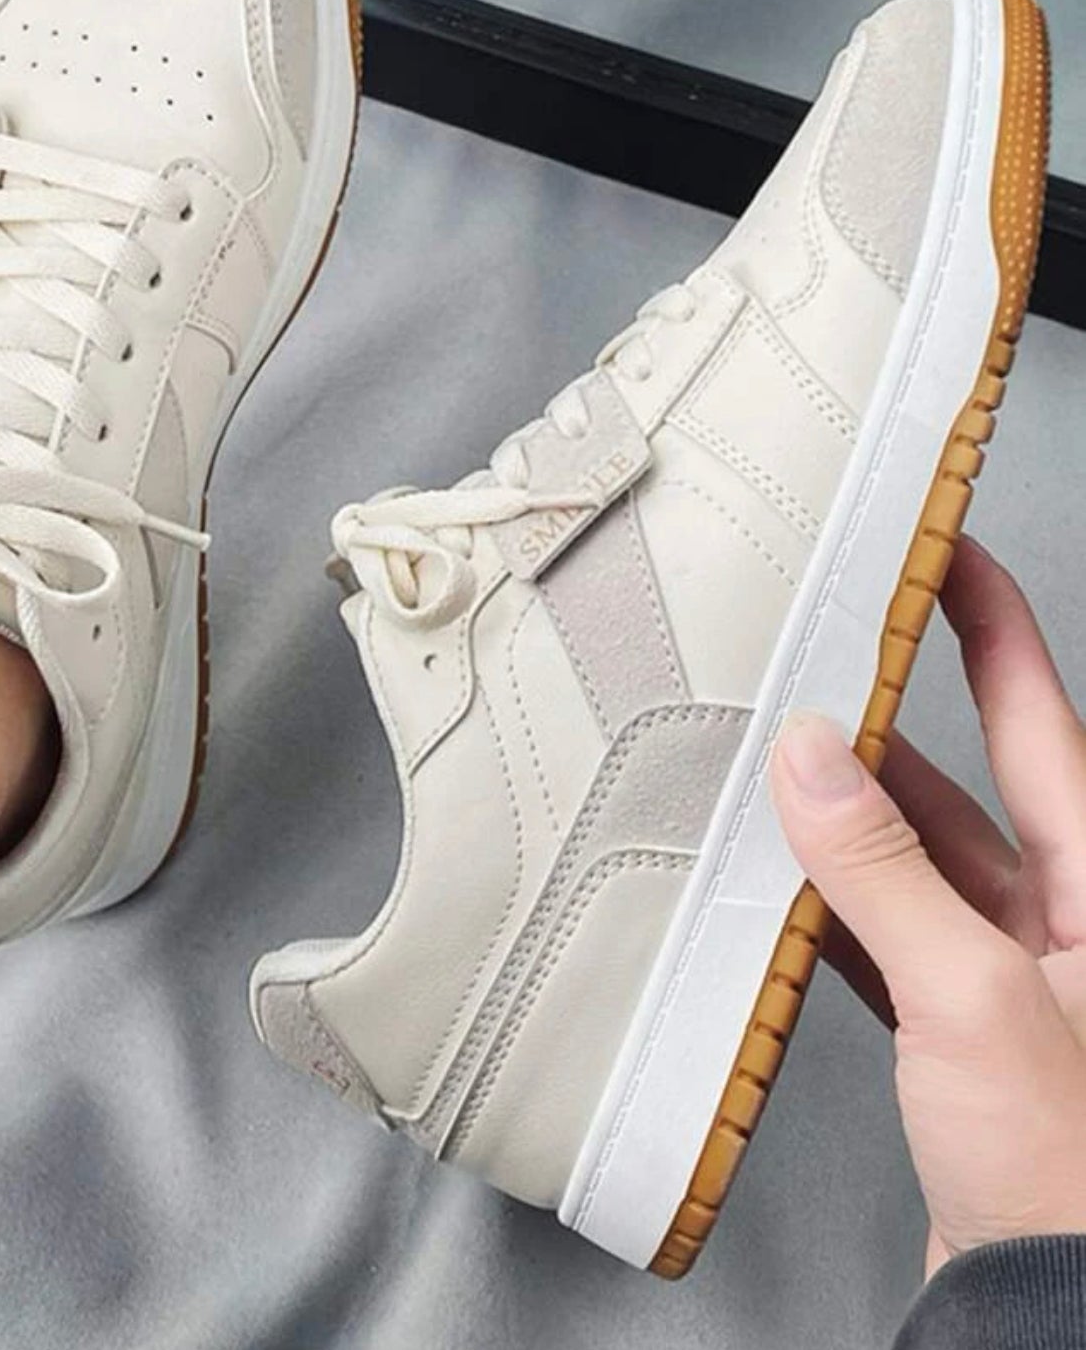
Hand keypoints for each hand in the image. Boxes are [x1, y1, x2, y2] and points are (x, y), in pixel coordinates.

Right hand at [771, 536, 1085, 1277]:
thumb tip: (814, 754)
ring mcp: (1012, 978)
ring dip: (843, 824)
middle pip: (967, 782)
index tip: (939, 547)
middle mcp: (1066, 920)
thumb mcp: (974, 999)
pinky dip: (826, 912)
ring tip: (765, 767)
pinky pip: (884, 941)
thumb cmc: (1070, 1175)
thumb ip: (885, 871)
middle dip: (887, 721)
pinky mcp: (959, 1034)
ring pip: (914, 864)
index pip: (1039, 713)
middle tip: (811, 656)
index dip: (989, 621)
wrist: (1051, 1319)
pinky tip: (770, 891)